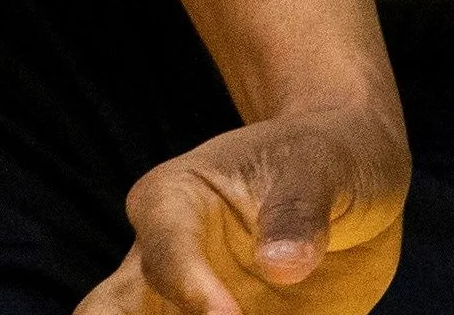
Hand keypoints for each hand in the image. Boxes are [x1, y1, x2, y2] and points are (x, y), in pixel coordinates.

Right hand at [76, 105, 408, 314]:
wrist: (352, 180)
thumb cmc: (323, 154)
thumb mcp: (318, 164)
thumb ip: (298, 209)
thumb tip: (282, 265)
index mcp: (170, 204)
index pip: (162, 256)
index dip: (191, 294)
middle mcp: (167, 265)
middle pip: (102, 314)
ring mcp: (192, 309)